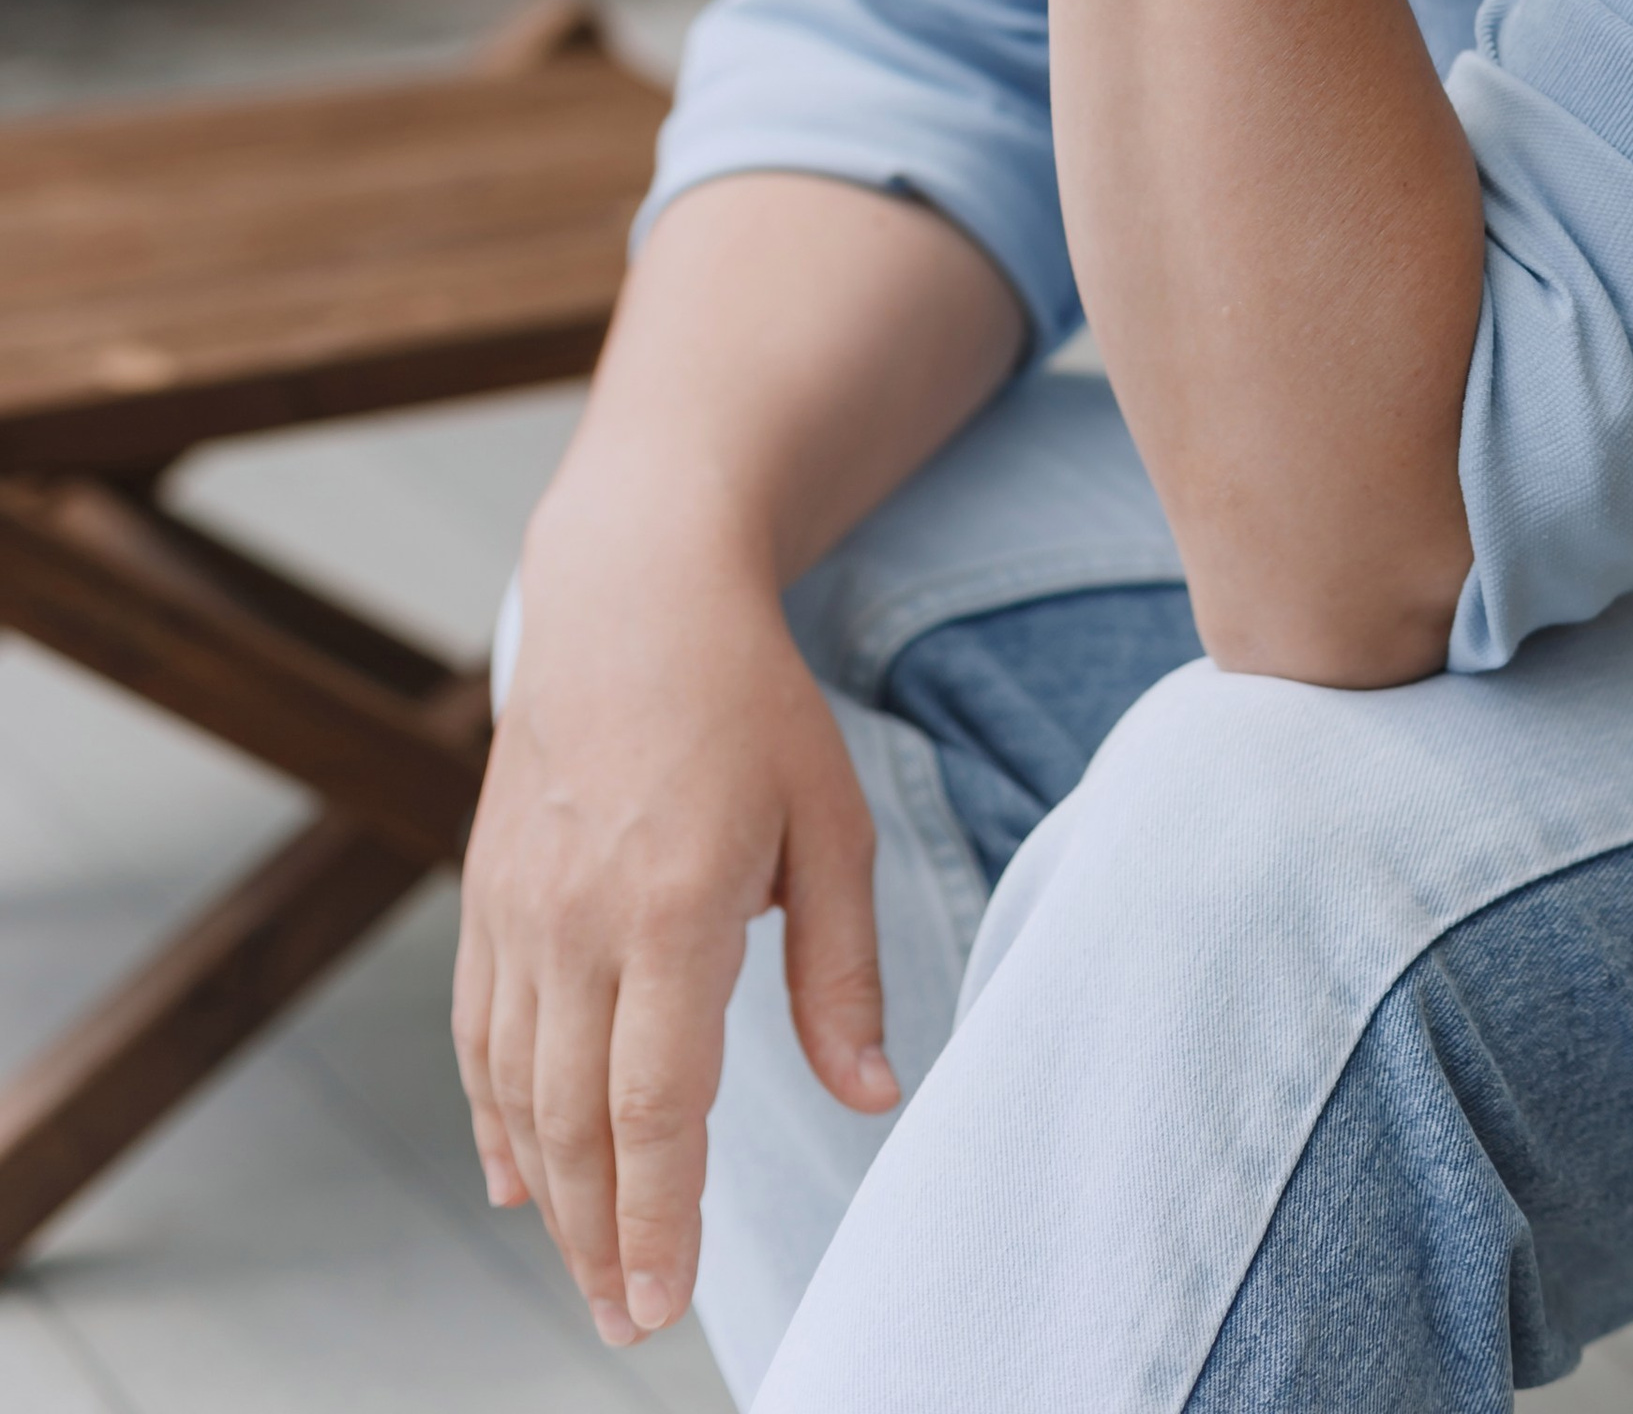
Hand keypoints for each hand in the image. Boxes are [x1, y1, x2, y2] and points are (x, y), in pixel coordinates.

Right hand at [453, 519, 891, 1347]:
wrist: (631, 592)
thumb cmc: (750, 702)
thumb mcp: (830, 822)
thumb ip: (842, 970)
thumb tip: (873, 1094)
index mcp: (676, 906)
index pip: (656, 1105)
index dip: (660, 1218)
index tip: (665, 1301)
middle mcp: (578, 919)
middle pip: (576, 1122)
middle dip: (600, 1239)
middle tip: (630, 1321)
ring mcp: (517, 908)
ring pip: (517, 1091)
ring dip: (549, 1197)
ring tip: (590, 1273)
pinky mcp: (484, 892)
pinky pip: (478, 1034)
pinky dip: (493, 1118)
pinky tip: (515, 1180)